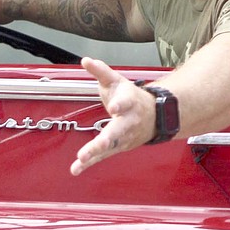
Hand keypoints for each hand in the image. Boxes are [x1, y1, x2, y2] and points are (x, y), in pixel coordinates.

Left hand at [72, 57, 157, 175]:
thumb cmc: (131, 97)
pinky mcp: (116, 148)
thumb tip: (85, 60)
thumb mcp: (117, 81)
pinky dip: (88, 163)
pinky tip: (75, 169)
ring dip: (96, 153)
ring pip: (110, 146)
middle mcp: (128, 122)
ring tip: (82, 159)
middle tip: (101, 143)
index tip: (114, 107)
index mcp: (130, 103)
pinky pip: (102, 156)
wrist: (154, 117)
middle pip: (118, 130)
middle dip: (109, 137)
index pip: (126, 102)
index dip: (120, 104)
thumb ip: (101, 71)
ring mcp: (123, 137)